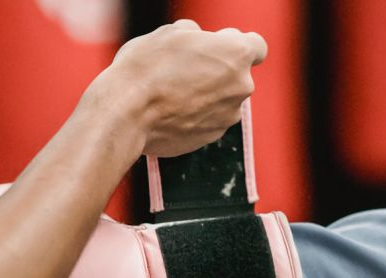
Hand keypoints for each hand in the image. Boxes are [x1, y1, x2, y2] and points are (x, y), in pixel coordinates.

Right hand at [82, 19, 267, 156]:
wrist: (128, 114)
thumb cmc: (147, 67)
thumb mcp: (170, 33)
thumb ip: (196, 35)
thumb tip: (197, 40)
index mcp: (237, 55)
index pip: (257, 46)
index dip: (236, 44)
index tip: (217, 47)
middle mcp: (241, 86)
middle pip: (237, 74)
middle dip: (218, 70)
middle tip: (184, 68)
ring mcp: (228, 115)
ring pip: (223, 99)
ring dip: (206, 94)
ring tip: (172, 91)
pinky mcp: (212, 136)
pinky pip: (208, 119)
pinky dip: (195, 115)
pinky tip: (170, 111)